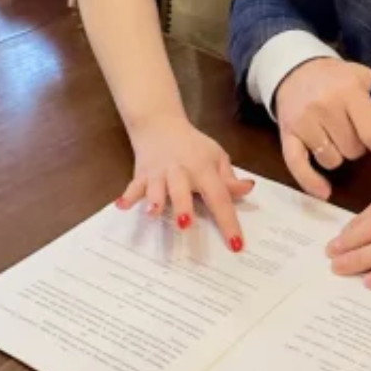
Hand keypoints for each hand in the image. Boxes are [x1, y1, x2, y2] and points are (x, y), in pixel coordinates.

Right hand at [119, 115, 255, 250]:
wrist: (161, 125)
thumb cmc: (193, 146)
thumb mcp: (216, 157)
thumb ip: (229, 178)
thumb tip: (248, 190)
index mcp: (204, 169)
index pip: (219, 197)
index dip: (228, 222)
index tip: (236, 244)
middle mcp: (181, 171)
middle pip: (182, 190)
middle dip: (182, 206)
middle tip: (185, 224)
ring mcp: (159, 173)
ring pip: (156, 188)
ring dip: (154, 200)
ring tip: (152, 213)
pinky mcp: (142, 175)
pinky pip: (134, 186)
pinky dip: (128, 195)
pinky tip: (122, 206)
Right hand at [274, 58, 370, 199]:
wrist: (297, 72)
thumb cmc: (339, 80)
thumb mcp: (370, 78)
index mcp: (349, 90)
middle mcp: (325, 105)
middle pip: (354, 151)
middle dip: (356, 144)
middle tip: (348, 128)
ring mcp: (304, 121)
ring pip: (332, 161)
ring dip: (336, 154)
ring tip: (331, 135)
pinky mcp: (286, 135)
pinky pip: (299, 167)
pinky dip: (312, 182)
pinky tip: (324, 191)